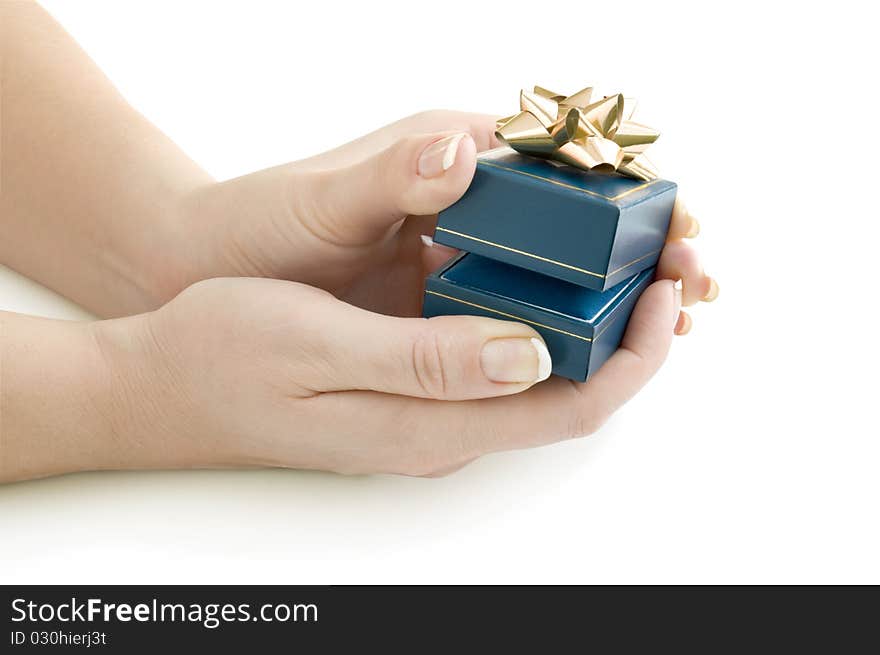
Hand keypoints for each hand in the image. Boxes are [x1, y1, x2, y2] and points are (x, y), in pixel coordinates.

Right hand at [86, 273, 681, 476]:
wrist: (163, 384)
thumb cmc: (227, 355)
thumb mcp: (321, 343)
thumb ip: (427, 359)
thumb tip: (531, 357)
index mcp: (429, 428)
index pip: (570, 408)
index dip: (633, 354)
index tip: (660, 288)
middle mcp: (440, 432)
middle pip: (568, 398)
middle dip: (627, 337)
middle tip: (653, 262)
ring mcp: (425, 418)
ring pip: (538, 381)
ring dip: (586, 328)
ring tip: (610, 261)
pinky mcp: (409, 393)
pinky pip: (497, 364)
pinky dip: (534, 322)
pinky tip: (530, 275)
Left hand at [176, 111, 717, 328]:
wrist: (210, 269)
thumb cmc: (261, 224)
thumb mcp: (323, 198)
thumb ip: (392, 175)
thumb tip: (465, 151)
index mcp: (453, 155)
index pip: (563, 161)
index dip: (626, 189)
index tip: (673, 219)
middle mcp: (471, 198)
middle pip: (579, 215)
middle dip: (645, 241)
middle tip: (696, 279)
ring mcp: (466, 249)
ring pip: (563, 264)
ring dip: (622, 288)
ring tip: (676, 316)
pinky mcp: (451, 293)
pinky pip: (525, 304)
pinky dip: (572, 322)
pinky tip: (607, 344)